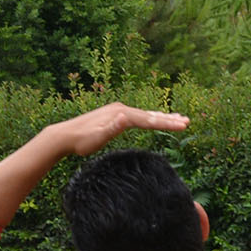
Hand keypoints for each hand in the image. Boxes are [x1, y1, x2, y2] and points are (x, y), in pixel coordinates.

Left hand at [44, 103, 188, 156]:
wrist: (63, 136)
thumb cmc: (80, 141)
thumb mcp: (96, 138)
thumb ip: (111, 128)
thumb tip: (124, 117)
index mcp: (120, 114)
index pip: (148, 120)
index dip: (167, 123)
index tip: (183, 126)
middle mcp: (121, 109)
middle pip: (150, 115)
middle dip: (169, 119)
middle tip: (188, 122)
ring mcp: (117, 111)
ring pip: (144, 114)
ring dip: (162, 117)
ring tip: (178, 118)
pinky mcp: (114, 116)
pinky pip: (137, 117)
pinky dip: (149, 118)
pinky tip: (153, 119)